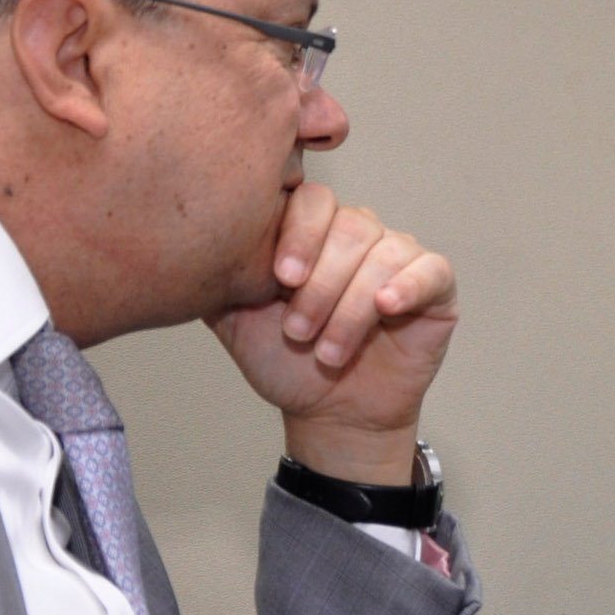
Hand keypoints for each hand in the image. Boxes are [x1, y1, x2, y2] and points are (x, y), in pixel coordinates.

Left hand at [209, 181, 456, 482]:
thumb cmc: (288, 364)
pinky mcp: (435, 285)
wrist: (331, 414)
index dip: (297, 234)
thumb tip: (178, 241)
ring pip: (382, 254)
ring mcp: (399, 255)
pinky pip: (431, 270)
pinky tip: (386, 307)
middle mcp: (358, 234)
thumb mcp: (236, 318)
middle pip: (349, 227)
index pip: (311, 200)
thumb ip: (216, 276)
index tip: (280, 279)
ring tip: (328, 351)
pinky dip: (408, 286)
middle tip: (297, 331)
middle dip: (320, 285)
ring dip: (350, 306)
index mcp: (313, 231)